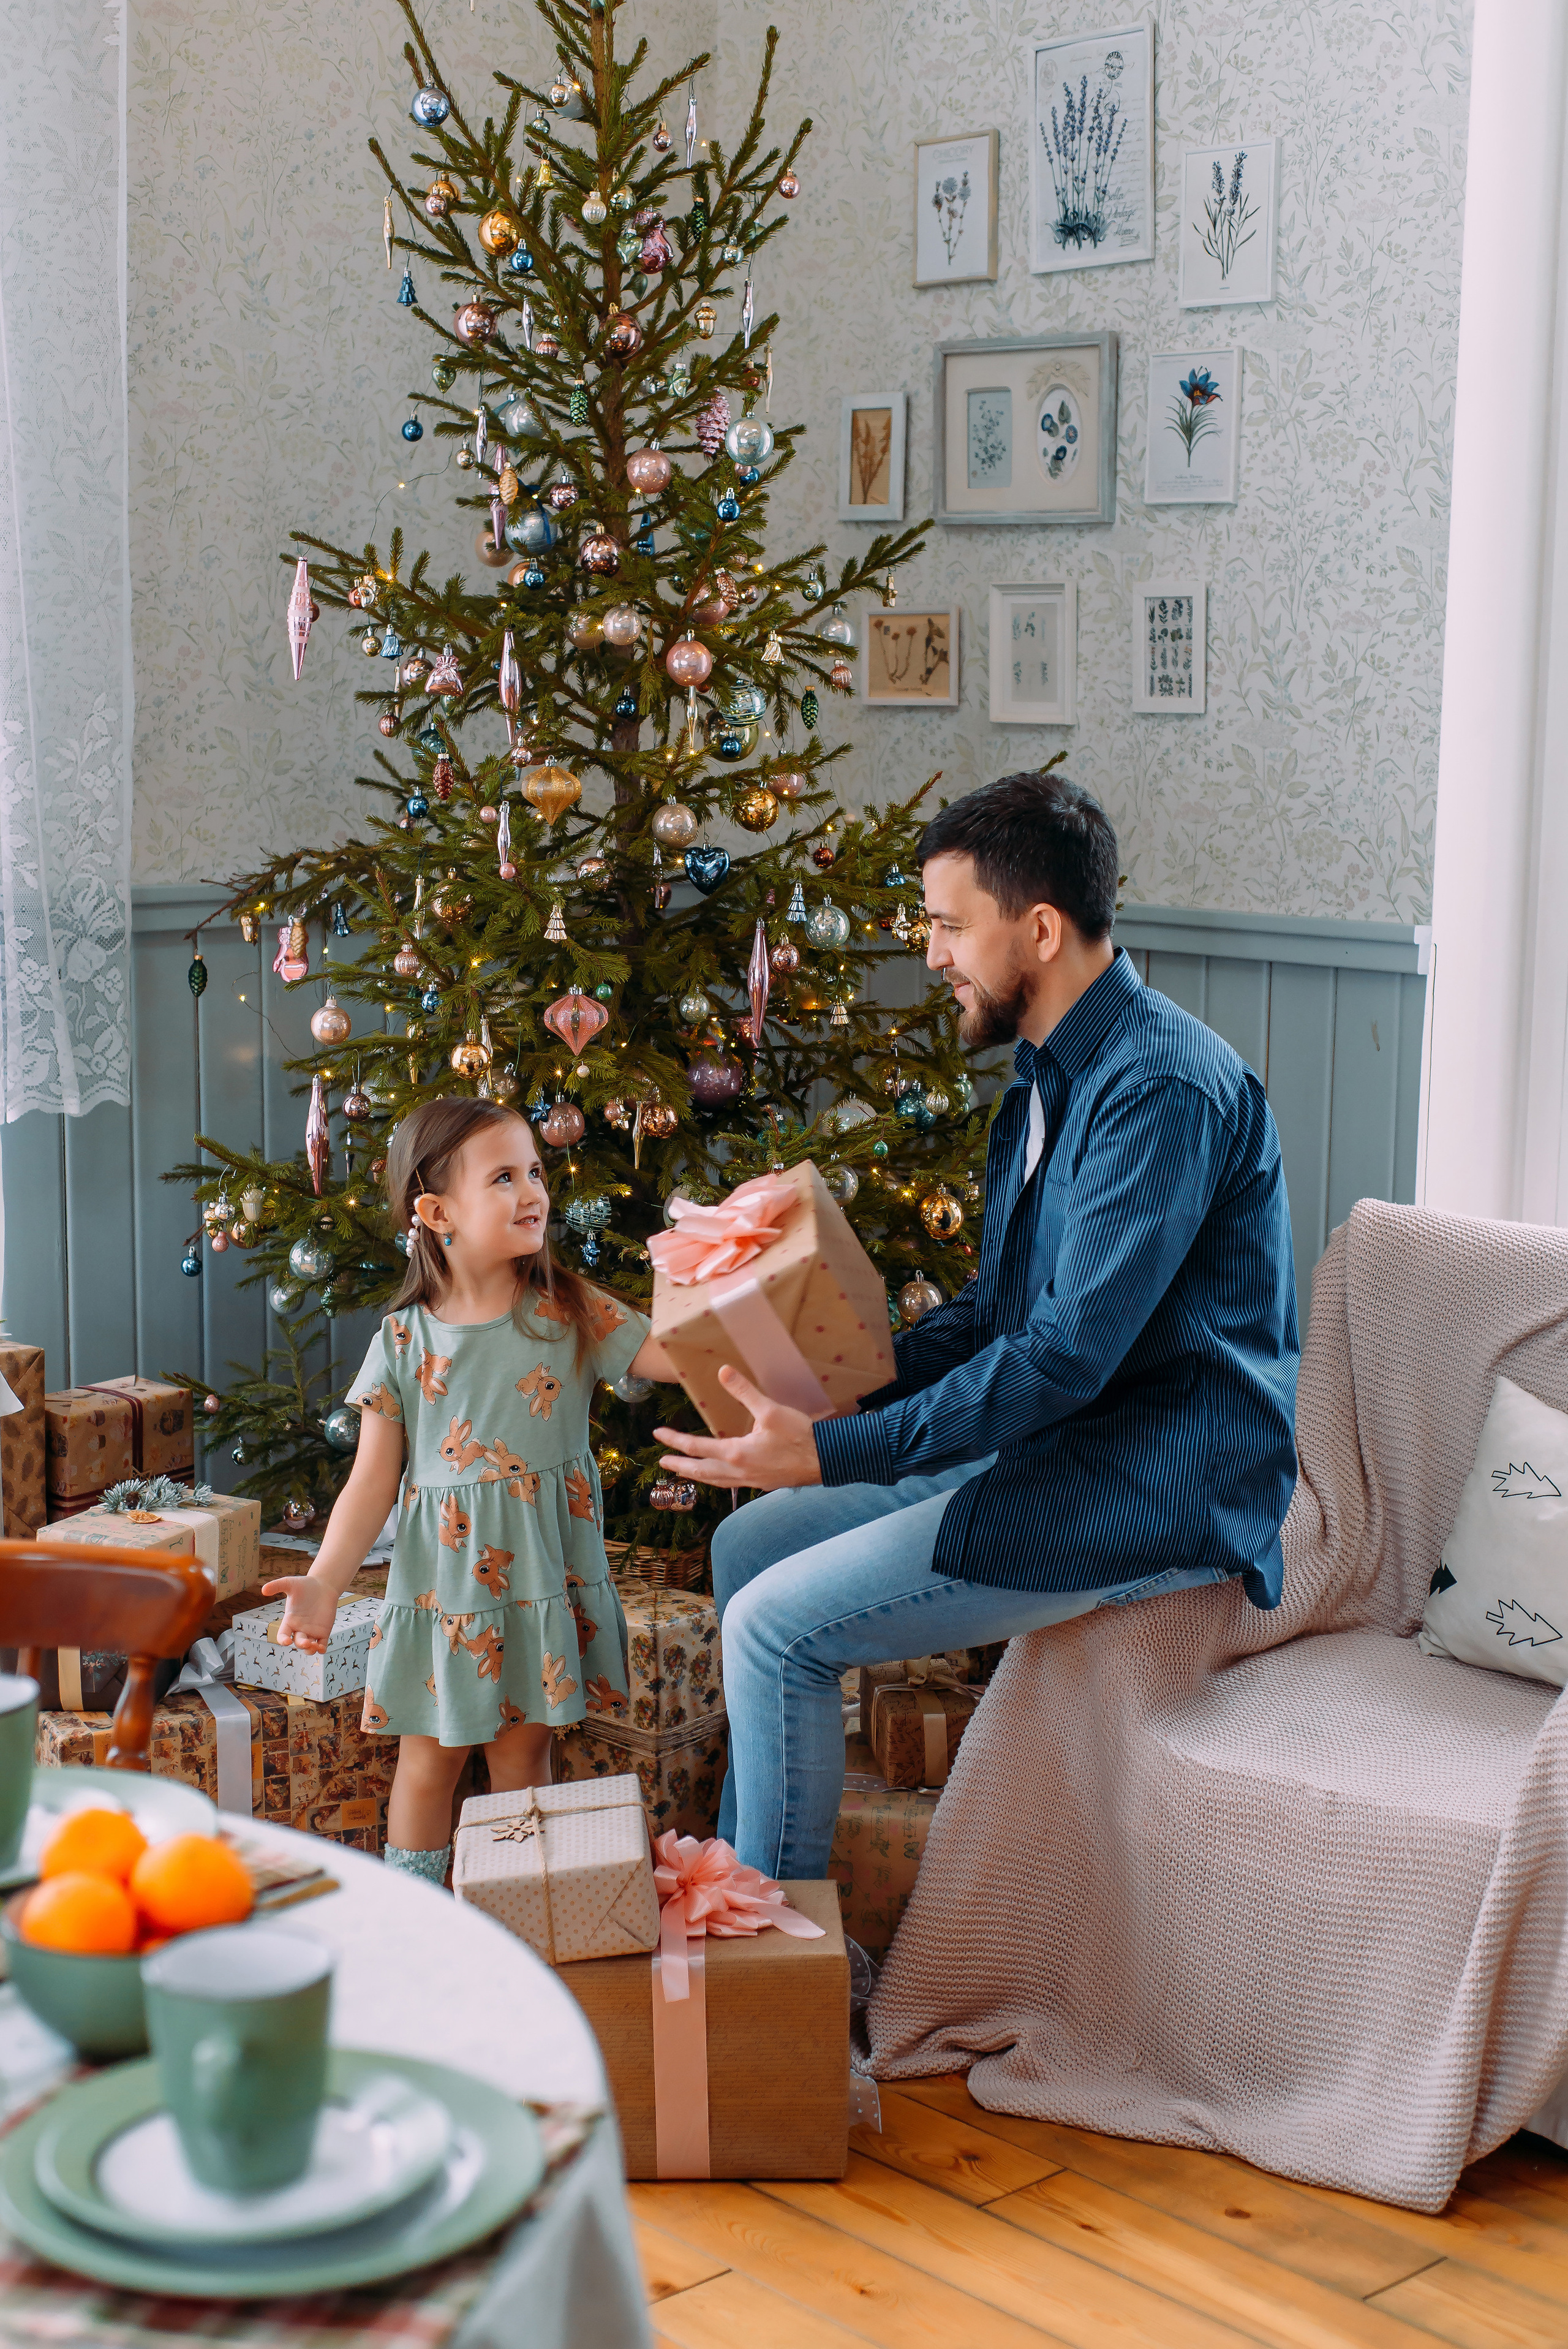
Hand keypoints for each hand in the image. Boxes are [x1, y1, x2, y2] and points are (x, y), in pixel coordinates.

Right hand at [259, 1575, 338, 1654]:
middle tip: (306, 1642)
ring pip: (308, 1647)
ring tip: (314, 1646)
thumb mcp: (290, 1583)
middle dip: (301, 1644)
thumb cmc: (305, 1585)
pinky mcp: (323, 1631)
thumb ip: (277, 1586)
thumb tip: (263, 1590)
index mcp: (289, 1620)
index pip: (282, 1635)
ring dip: (310, 1649)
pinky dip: (321, 1648)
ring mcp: (311, 1631)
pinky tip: (322, 1648)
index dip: (283, 1640)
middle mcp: (299, 1628)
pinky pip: (322, 1644)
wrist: (323, 1585)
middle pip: (297, 1642)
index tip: (286, 1641)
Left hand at [655, 1365, 822, 1491]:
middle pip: (700, 1471)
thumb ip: (744, 1391)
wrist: (826, 1460)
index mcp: (736, 1453)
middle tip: (662, 1463)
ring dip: (696, 1475)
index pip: (696, 1447)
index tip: (658, 1435)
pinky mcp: (762, 1483)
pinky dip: (717, 1479)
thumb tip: (722, 1371)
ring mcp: (750, 1481)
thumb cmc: (799, 1435)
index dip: (675, 1440)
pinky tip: (720, 1476)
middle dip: (679, 1466)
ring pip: (715, 1481)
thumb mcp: (770, 1410)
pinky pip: (730, 1484)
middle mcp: (738, 1471)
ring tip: (684, 1472)